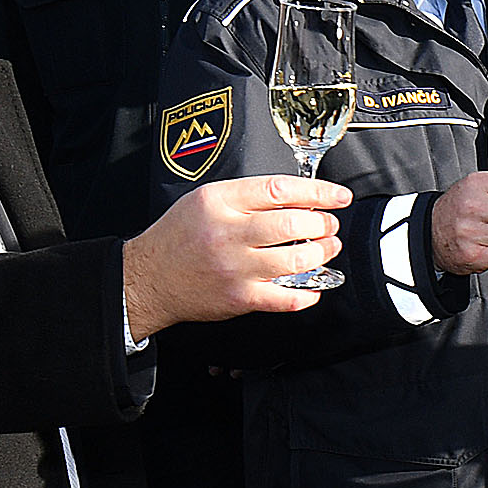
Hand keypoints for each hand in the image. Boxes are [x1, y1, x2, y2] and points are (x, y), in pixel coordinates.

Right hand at [122, 176, 349, 331]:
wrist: (149, 278)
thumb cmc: (178, 237)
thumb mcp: (205, 200)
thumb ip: (246, 196)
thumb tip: (296, 197)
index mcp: (219, 201)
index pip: (279, 190)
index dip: (318, 192)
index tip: (338, 197)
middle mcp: (227, 233)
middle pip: (293, 223)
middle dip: (323, 223)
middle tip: (329, 225)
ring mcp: (235, 268)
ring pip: (295, 260)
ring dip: (321, 254)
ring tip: (326, 249)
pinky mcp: (239, 297)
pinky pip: (285, 298)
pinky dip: (308, 293)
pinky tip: (315, 287)